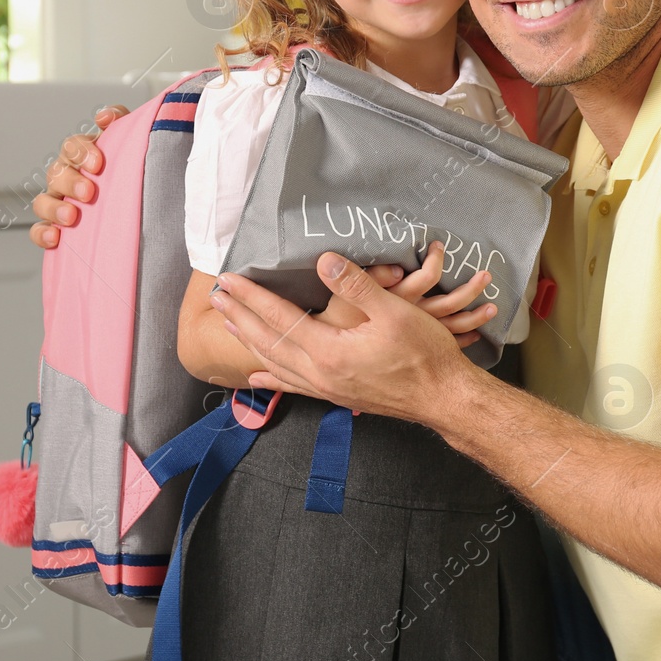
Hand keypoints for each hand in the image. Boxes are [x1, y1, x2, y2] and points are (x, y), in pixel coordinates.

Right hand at [29, 105, 127, 248]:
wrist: (142, 206)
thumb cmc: (130, 168)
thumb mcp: (131, 140)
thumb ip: (119, 119)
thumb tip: (104, 117)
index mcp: (82, 156)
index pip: (73, 146)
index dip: (82, 152)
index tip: (97, 164)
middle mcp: (66, 177)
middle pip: (56, 173)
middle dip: (71, 182)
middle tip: (88, 192)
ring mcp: (59, 202)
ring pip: (42, 201)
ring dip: (54, 208)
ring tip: (71, 217)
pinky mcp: (56, 227)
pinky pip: (39, 230)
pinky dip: (42, 233)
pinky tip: (54, 237)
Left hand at [211, 252, 482, 421]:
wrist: (444, 398)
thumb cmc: (425, 354)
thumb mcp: (395, 312)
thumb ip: (356, 286)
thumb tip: (324, 261)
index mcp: (329, 351)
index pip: (279, 317)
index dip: (252, 296)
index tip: (229, 279)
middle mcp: (320, 374)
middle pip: (268, 341)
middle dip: (240, 316)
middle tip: (216, 297)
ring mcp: (326, 388)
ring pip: (276, 363)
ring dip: (249, 341)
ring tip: (229, 325)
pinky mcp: (336, 395)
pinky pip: (293, 385)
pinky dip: (270, 377)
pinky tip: (256, 376)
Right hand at [313, 242, 497, 348]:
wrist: (341, 375)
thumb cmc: (341, 339)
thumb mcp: (344, 306)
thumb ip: (369, 281)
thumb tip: (397, 267)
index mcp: (398, 305)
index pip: (426, 278)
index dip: (435, 262)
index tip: (440, 248)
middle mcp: (414, 323)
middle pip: (449, 302)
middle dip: (469, 288)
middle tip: (486, 274)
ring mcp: (420, 341)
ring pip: (455, 324)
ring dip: (475, 312)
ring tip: (490, 299)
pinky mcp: (422, 355)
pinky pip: (451, 343)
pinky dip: (466, 334)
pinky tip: (477, 329)